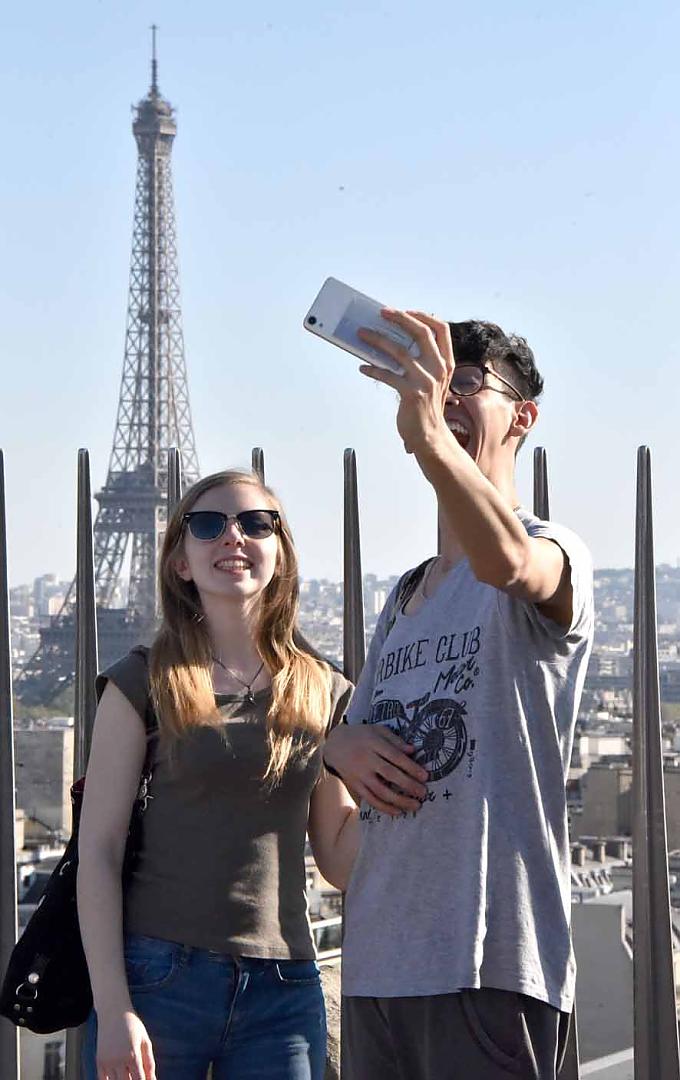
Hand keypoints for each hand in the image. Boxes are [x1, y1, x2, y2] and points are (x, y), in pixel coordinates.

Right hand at [96, 1010, 155, 1079]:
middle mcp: (118, 1060)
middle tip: (137, 1076)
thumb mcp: (145, 1041)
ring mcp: (107, 1062)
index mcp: (133, 1055)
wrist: (113, 1012)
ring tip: (128, 1075)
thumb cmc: (132, 1025)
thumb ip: (149, 1063)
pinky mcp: (99, 1061)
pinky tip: (117, 1077)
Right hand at [324, 723, 428, 814]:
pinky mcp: (355, 785)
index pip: (395, 757)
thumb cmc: (361, 736)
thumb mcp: (377, 730)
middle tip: (424, 793)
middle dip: (408, 785)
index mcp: (373, 744)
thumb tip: (413, 750)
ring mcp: (359, 774)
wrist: (334, 744)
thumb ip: (395, 740)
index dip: (411, 767)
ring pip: (380, 791)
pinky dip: (384, 807)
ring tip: (415, 805)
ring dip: (399, 800)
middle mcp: (366, 759)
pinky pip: (370, 799)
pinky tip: (397, 811)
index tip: (425, 776)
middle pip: (389, 774)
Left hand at [358, 310, 453, 455]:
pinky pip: (387, 375)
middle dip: (399, 318)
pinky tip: (363, 367)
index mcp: (446, 363)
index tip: (405, 310)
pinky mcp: (411, 394)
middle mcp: (439, 369)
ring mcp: (426, 381)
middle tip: (381, 313)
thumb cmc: (426, 408)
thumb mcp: (432, 381)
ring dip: (377, 339)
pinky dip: (372, 368)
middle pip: (421, 333)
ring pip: (399, 351)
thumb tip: (393, 340)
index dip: (423, 316)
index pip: (441, 330)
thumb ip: (421, 362)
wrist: (430, 437)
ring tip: (362, 334)